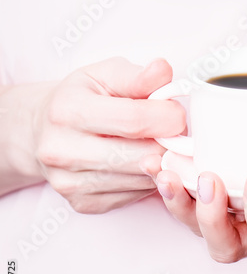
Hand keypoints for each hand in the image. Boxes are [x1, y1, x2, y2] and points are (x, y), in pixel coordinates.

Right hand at [32, 57, 184, 212]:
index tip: (178, 113)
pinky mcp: (82, 203)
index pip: (134, 120)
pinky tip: (141, 162)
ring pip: (141, 180)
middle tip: (173, 132)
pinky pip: (134, 196)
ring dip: (162, 163)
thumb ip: (138, 76)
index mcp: (67, 110)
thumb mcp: (105, 74)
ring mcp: (70, 182)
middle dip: (169, 143)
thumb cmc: (81, 98)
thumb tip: (163, 70)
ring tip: (157, 144)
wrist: (42, 131)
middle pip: (141, 156)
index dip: (169, 117)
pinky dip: (147, 180)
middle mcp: (62, 150)